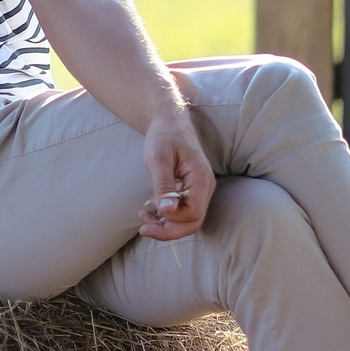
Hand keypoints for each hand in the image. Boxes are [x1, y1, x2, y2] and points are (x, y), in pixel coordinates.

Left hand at [139, 103, 213, 240]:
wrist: (170, 120)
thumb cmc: (164, 135)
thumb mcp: (158, 159)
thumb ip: (163, 185)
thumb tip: (167, 211)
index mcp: (200, 179)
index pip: (193, 213)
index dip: (172, 220)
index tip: (149, 214)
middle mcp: (205, 187)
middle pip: (194, 222)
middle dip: (169, 230)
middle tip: (144, 228)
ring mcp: (200, 190)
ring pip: (189, 219)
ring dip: (168, 226)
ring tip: (145, 220)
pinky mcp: (192, 190)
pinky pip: (185, 211)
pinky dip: (169, 217)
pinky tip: (151, 213)